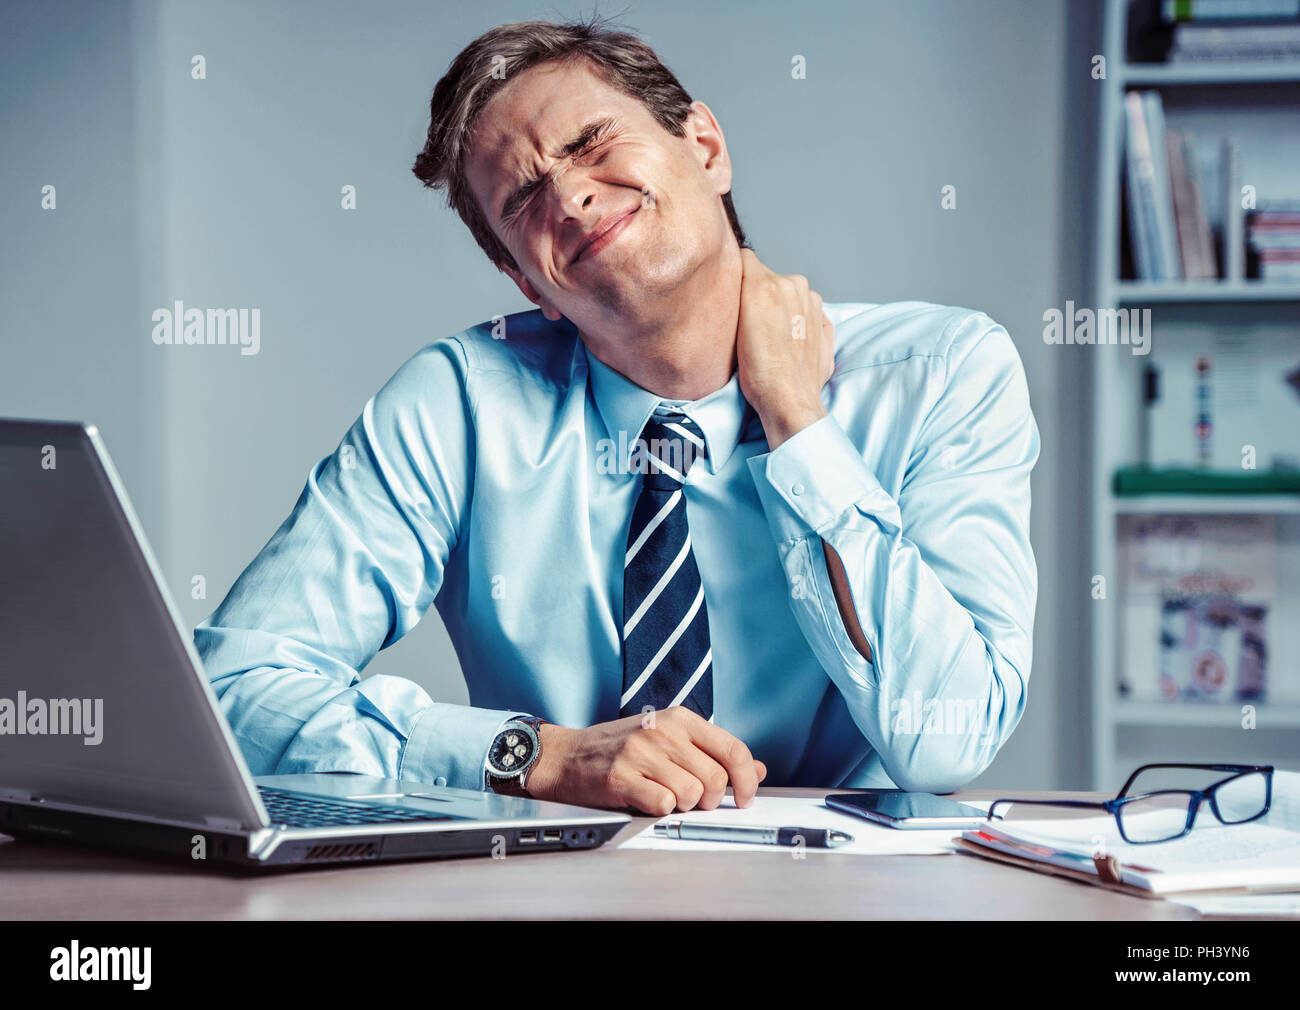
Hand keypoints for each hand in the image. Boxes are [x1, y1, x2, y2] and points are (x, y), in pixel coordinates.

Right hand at [524, 708, 767, 815]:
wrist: (567, 755)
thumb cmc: (619, 748)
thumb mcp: (670, 739)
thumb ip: (713, 753)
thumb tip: (758, 770)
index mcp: (680, 718)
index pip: (733, 749)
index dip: (747, 780)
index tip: (744, 797)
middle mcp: (663, 731)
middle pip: (715, 779)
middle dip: (709, 799)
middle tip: (692, 800)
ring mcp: (641, 752)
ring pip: (691, 795)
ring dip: (682, 806)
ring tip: (663, 795)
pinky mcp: (621, 777)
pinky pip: (662, 805)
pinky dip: (659, 810)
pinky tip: (646, 799)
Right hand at [735, 248, 834, 448]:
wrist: (788, 401)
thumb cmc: (758, 370)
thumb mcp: (734, 322)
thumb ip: (739, 282)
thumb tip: (740, 262)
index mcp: (771, 283)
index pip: (747, 261)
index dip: (736, 277)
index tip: (732, 295)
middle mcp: (796, 287)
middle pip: (770, 280)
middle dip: (760, 297)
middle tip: (750, 326)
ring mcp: (814, 307)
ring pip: (789, 297)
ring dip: (781, 311)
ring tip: (770, 339)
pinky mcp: (825, 327)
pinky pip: (806, 317)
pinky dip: (798, 327)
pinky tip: (787, 346)